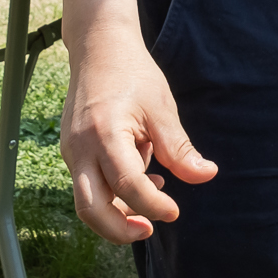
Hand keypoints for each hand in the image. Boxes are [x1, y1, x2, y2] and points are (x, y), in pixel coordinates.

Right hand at [61, 25, 215, 241]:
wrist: (98, 47)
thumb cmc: (132, 73)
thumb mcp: (161, 107)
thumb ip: (179, 148)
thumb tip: (206, 175)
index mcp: (105, 134)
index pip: (127, 185)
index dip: (152, 205)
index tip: (175, 211)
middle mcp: (80, 148)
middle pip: (91, 209)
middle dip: (120, 229)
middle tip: (150, 229)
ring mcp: (71, 151)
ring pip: (86, 202)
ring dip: (116, 213)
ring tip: (154, 195)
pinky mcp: (71, 151)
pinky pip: (87, 184)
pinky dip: (111, 193)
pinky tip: (142, 176)